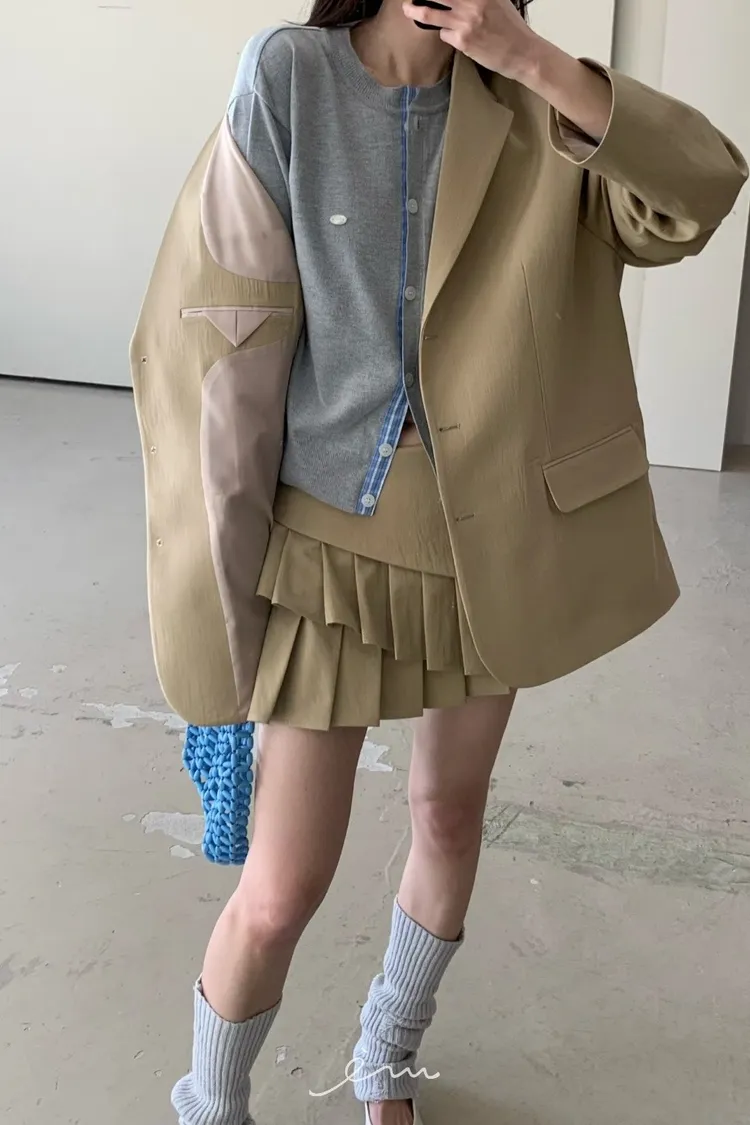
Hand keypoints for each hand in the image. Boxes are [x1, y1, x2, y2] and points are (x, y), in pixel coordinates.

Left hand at [402, 0, 540, 80]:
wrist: (523, 53)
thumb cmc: (511, 27)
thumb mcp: (498, 1)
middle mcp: (473, 3)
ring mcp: (466, 21)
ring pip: (432, 14)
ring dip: (417, 12)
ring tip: (408, 9)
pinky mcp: (463, 41)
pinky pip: (444, 35)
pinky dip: (447, 35)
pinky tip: (458, 38)